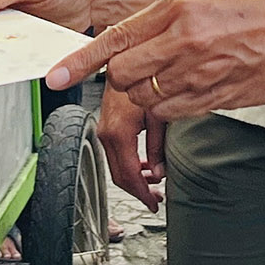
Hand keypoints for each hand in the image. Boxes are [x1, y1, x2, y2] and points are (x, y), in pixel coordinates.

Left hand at [60, 0, 264, 118]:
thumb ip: (162, 23)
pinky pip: (174, 113)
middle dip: (124, 81)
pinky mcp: (216, 96)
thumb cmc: (258, 12)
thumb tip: (127, 48)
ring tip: (179, 80)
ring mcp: (200, 70)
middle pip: (123, 75)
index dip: (79, 62)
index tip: (55, 78)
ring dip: (151, 97)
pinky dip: (173, 109)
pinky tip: (196, 90)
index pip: (114, 38)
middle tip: (143, 75)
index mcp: (176, 7)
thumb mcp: (202, 1)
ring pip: (146, 98)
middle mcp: (183, 37)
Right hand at [96, 83, 165, 210]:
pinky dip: (129, 164)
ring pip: (116, 165)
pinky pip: (115, 153)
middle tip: (156, 199)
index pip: (128, 175)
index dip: (142, 194)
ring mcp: (104, 129)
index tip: (154, 204)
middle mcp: (107, 133)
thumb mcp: (159, 115)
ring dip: (134, 178)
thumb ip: (159, 147)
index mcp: (118, 133)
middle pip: (119, 175)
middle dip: (138, 190)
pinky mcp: (107, 124)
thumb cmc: (144, 79)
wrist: (124, 60)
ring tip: (154, 183)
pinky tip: (144, 166)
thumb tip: (160, 172)